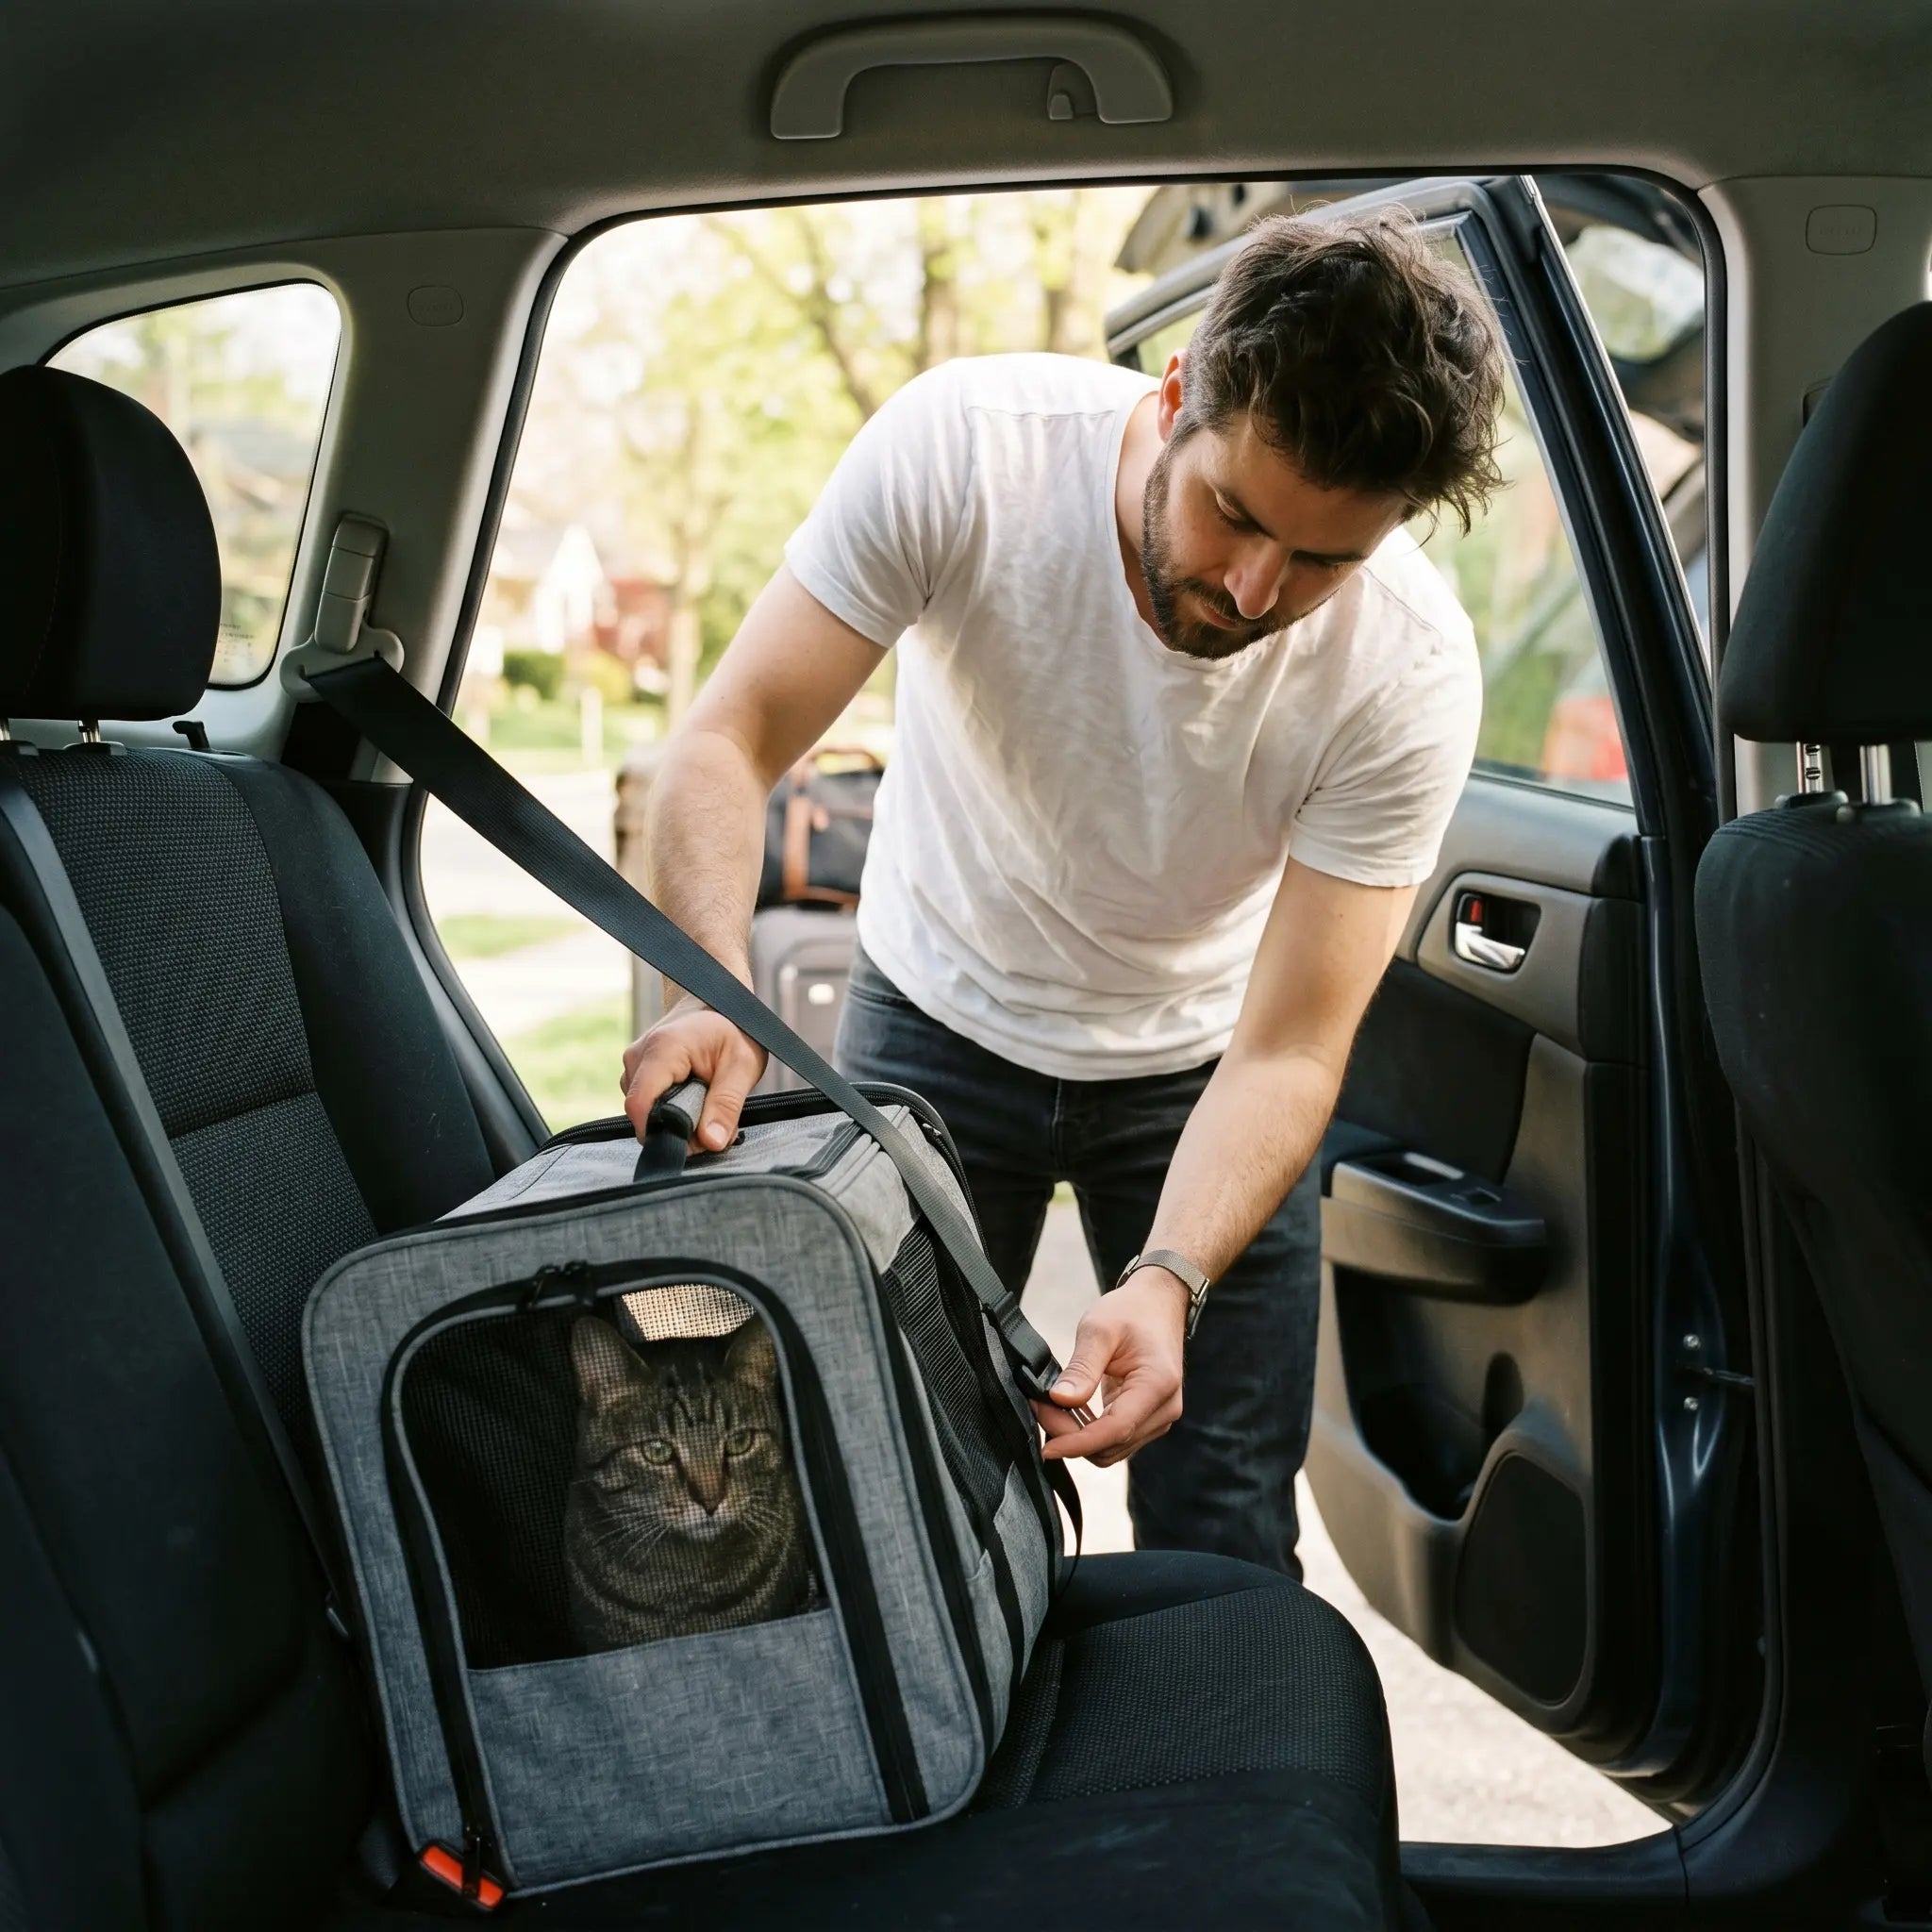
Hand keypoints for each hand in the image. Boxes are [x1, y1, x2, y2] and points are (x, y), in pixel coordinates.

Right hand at [621, 996, 767, 1150]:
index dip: (663, 1133)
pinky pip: (647, 1101)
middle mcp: (639, 1054)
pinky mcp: (636, 1069)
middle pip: (644, 1113)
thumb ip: (726, 1105)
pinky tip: (694, 1098)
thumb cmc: (733, 1026)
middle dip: (679, 1128)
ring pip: (646, 1110)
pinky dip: (671, 1107)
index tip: (695, 1142)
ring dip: (677, 1118)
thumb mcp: (743, 1066)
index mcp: (663, 1049)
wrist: (719, 1000)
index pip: (640, 1106)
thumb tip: (711, 1142)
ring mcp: (634, 1061)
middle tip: (714, 1123)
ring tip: (707, 1104)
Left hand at [1031, 1271, 1186, 1466]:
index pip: (1116, 1430)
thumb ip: (1081, 1368)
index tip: (1048, 1448)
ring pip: (1112, 1447)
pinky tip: (1070, 1410)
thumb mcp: (1099, 1329)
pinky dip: (1090, 1431)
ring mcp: (1160, 1416)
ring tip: (1051, 1407)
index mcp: (1157, 1384)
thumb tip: (1060, 1400)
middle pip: (1112, 1444)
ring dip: (1079, 1436)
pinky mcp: (1149, 1417)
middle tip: (1040, 1406)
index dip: (1078, 1444)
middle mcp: (1165, 1407)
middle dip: (1072, 1436)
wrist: (1157, 1303)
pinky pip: (1116, 1438)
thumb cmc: (1132, 1311)